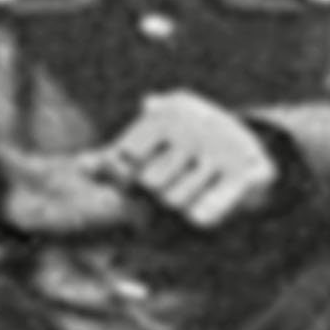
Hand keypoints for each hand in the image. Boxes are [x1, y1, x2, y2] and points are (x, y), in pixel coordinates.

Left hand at [103, 90, 284, 231]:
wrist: (249, 147)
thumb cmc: (180, 147)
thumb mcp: (148, 142)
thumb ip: (113, 157)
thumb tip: (81, 166)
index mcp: (165, 113)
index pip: (124, 157)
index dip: (126, 171)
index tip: (142, 165)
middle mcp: (193, 125)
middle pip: (149, 184)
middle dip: (158, 189)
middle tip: (178, 174)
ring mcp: (222, 149)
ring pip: (172, 202)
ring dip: (181, 200)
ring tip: (198, 182)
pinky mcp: (248, 175)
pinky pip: (201, 217)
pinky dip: (203, 214)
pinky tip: (213, 195)